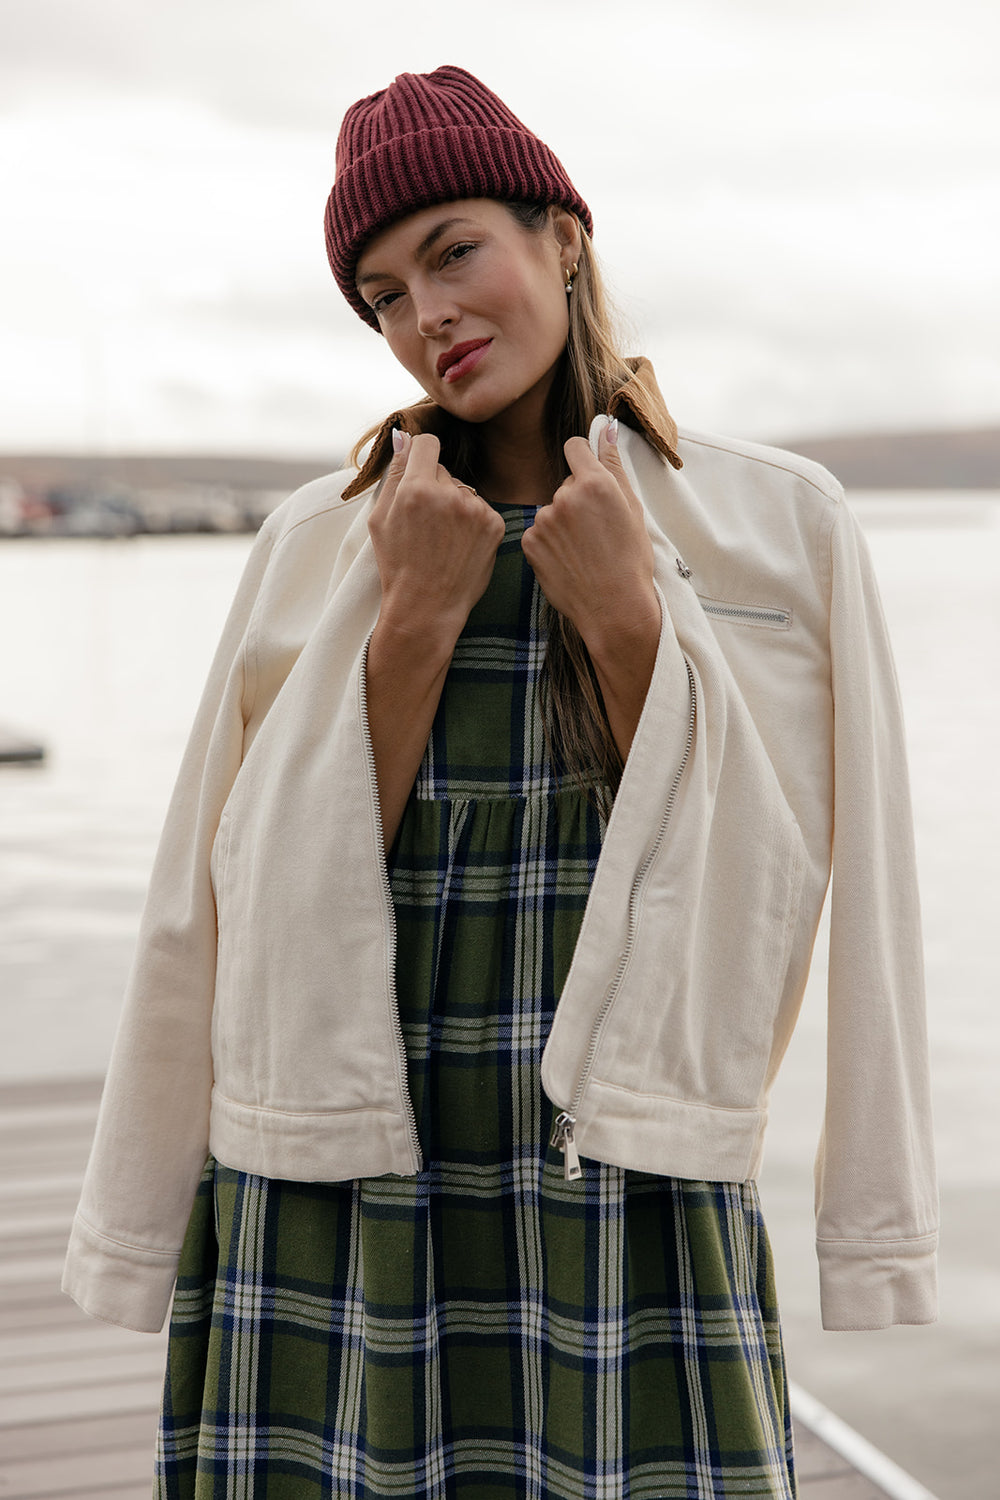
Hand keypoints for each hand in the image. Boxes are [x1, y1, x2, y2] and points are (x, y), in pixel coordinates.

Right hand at [368, 430, 505, 644]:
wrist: (427, 607)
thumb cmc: (397, 565)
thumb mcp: (380, 519)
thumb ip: (394, 474)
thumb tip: (403, 436)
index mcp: (416, 488)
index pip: (427, 443)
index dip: (420, 456)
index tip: (417, 471)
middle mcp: (450, 494)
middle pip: (445, 469)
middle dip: (434, 487)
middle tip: (424, 524)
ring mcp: (476, 510)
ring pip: (464, 490)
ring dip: (454, 505)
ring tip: (442, 539)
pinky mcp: (495, 524)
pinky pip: (481, 509)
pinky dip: (472, 523)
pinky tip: (459, 546)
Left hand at [520, 421, 658, 653]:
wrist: (614, 608)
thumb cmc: (631, 560)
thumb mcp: (632, 509)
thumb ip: (614, 465)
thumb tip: (605, 429)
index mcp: (595, 483)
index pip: (574, 447)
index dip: (582, 459)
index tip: (588, 476)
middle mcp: (564, 497)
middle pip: (566, 485)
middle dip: (578, 501)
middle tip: (597, 533)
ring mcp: (543, 520)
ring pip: (552, 511)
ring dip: (563, 524)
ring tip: (584, 552)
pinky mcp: (529, 542)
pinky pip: (539, 533)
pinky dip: (550, 544)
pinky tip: (569, 562)